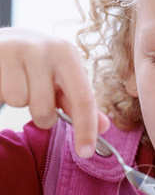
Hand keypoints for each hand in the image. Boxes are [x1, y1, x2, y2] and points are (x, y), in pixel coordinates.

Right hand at [0, 28, 108, 156]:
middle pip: (45, 109)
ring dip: (21, 102)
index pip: (83, 99)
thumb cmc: (36, 65)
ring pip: (20, 102)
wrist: (1, 42)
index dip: (86, 129)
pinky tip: (5, 80)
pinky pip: (4, 95)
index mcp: (66, 53)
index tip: (85, 152)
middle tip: (37, 99)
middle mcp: (44, 48)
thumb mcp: (60, 79)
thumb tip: (104, 127)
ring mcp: (17, 50)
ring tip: (19, 85)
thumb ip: (80, 104)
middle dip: (42, 116)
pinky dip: (4, 94)